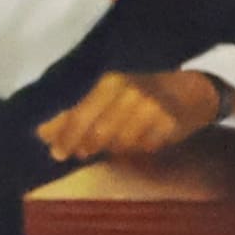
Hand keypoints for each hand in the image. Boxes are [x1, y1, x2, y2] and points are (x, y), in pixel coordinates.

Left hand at [36, 67, 232, 164]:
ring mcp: (151, 108)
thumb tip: (41, 133)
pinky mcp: (168, 124)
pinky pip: (143, 148)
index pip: (81, 113)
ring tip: (117, 140)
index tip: (56, 153)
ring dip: (114, 148)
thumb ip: (75, 113)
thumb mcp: (109, 95)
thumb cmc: (144, 93)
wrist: (193, 90)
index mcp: (111, 81)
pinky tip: (142, 139)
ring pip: (120, 144)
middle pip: (98, 133)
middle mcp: (130, 91)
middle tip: (79, 153)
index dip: (66, 136)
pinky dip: (138, 149)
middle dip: (86, 146)